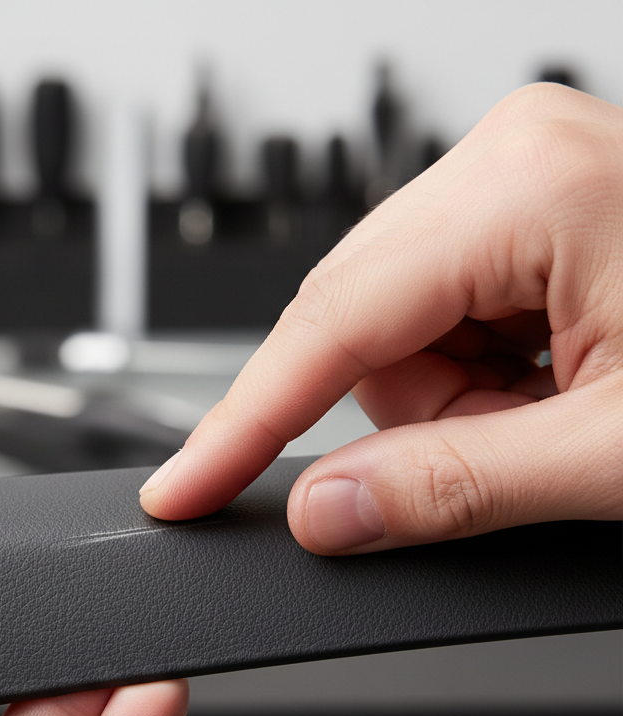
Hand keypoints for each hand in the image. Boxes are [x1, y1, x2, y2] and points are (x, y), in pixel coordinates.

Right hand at [140, 84, 622, 550]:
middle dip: (413, 419)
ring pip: (395, 334)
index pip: (328, 326)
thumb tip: (324, 510)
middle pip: (358, 328)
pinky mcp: (531, 217)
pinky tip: (556, 387)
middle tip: (515, 455)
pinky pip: (439, 321)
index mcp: (531, 187)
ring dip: (454, 406)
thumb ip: (450, 489)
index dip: (239, 426)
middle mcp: (514, 159)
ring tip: (557, 421)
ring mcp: (522, 180)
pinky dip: (477, 381)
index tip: (183, 487)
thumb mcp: (616, 459)